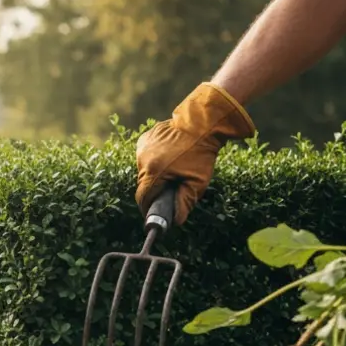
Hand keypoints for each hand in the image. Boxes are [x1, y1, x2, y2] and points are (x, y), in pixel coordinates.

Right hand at [135, 82, 255, 224]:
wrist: (202, 123)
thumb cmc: (202, 153)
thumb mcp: (198, 182)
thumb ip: (185, 203)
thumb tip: (176, 221)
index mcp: (155, 173)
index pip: (143, 197)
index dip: (147, 208)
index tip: (152, 212)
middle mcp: (144, 160)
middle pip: (143, 184)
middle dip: (153, 190)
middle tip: (168, 189)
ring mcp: (143, 148)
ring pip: (144, 169)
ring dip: (153, 174)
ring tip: (171, 170)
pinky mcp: (145, 138)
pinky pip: (145, 156)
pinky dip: (153, 160)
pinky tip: (168, 156)